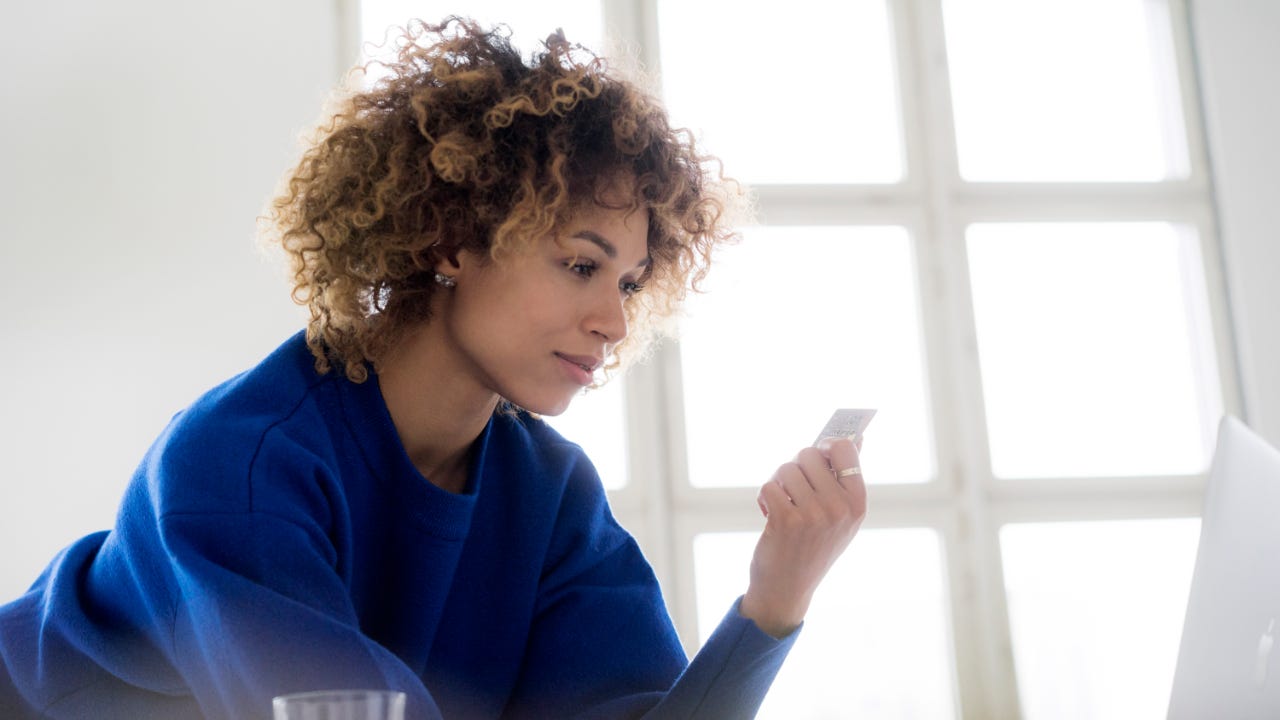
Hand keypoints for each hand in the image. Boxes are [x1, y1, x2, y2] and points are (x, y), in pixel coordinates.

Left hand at [739, 436, 866, 637]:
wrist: (788, 587)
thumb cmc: (812, 546)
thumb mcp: (840, 517)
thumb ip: (845, 479)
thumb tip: (856, 438)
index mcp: (858, 503)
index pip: (845, 449)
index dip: (826, 445)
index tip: (817, 455)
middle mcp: (840, 508)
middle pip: (809, 453)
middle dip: (795, 466)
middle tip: (792, 488)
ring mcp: (814, 515)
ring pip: (786, 468)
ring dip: (777, 482)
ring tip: (782, 504)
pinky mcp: (787, 521)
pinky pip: (769, 486)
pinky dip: (764, 497)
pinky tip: (770, 515)